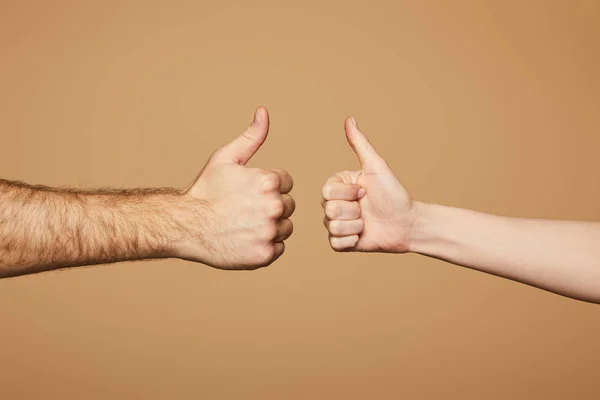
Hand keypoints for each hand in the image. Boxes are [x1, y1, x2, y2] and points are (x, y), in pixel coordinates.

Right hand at [173, 107, 294, 269]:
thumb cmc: (205, 191)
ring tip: (244, 225)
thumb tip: (264, 111)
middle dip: (270, 207)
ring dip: (270, 227)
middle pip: (288, 206)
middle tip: (243, 210)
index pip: (286, 183)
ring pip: (285, 228)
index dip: (266, 187)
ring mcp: (269, 232)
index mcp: (269, 181)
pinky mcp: (265, 255)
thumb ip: (251, 137)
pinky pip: (278, 248)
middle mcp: (274, 206)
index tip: (246, 193)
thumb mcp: (226, 158)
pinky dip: (265, 246)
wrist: (184, 226)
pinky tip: (245, 239)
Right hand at [321, 117, 415, 252]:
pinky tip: (363, 235)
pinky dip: (352, 240)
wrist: (406, 223)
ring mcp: (336, 224)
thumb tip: (350, 119)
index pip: (327, 191)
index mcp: (337, 186)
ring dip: (355, 225)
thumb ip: (360, 143)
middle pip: (328, 209)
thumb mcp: (375, 166)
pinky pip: (335, 243)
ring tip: (367, 222)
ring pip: (333, 226)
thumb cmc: (393, 193)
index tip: (365, 191)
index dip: (349, 193)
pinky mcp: (341, 243)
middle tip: (367, 207)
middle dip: (353, 210)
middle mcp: (333, 204)